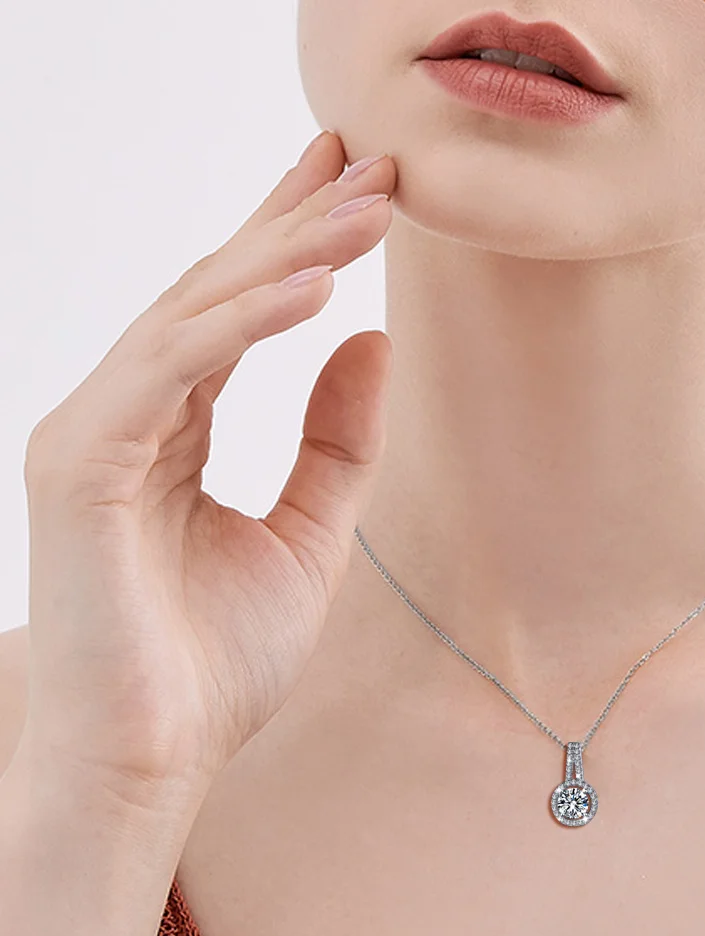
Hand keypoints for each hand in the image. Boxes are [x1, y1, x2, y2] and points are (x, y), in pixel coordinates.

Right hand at [19, 131, 396, 825]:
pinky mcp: (80, 465)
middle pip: (216, 291)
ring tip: (363, 205)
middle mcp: (127, 414)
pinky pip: (168, 371)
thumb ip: (337, 442)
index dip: (294, 240)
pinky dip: (238, 324)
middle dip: (294, 220)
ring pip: (193, 315)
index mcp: (172, 429)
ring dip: (283, 254)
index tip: (355, 183)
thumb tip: (373, 338)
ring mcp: (94, 433)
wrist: (159, 757)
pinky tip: (310, 286)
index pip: (236, 312)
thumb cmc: (217, 661)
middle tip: (368, 157)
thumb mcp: (310, 536)